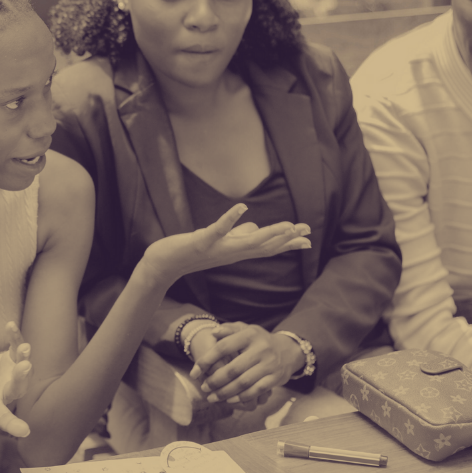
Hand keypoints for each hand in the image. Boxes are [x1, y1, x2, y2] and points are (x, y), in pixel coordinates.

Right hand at [0, 322, 32, 436]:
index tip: (25, 432)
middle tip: (25, 366)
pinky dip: (14, 337)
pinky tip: (9, 326)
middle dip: (21, 377)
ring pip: (22, 366)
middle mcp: (6, 391)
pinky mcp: (8, 359)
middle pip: (18, 387)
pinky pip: (14, 347)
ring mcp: (10, 374)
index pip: (2, 416)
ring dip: (24, 356)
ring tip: (24, 347)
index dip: (12, 424)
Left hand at [141, 205, 310, 285]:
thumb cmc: (190, 253)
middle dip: (286, 239)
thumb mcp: (219, 243)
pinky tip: (242, 207)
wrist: (163, 265)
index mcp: (235, 252)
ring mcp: (217, 249)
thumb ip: (238, 236)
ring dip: (269, 233)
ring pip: (248, 243)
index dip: (287, 244)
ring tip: (287, 224)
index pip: (266, 249)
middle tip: (307, 231)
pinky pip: (218, 230)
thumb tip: (255, 228)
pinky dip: (230, 219)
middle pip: (264, 247)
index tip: (308, 240)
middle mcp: (231, 253)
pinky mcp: (201, 242)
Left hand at [187, 326, 271, 410]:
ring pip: (243, 382)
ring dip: (225, 392)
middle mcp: (260, 349)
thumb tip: (213, 332)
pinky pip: (256, 391)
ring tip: (212, 397)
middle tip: (204, 388)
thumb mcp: (246, 329)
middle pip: (232, 369)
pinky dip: (241, 397)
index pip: (223, 347)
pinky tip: (230, 400)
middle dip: (215, 381)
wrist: (288, 350)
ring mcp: (269, 364)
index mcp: (249, 335)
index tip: (194, 372)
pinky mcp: (275, 378)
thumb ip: (229, 329)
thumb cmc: (259, 340)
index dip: (206, 360)